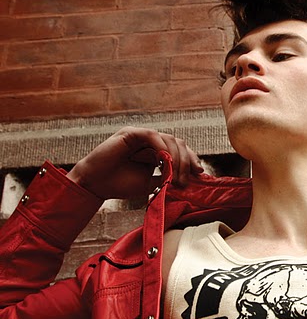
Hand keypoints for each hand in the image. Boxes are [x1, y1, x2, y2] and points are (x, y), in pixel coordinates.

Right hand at [67, 127, 202, 199]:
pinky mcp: (131, 133)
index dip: (191, 160)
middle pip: (178, 143)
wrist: (95, 185)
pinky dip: (162, 148)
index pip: (180, 151)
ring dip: (176, 158)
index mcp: (157, 151)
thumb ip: (167, 177)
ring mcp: (142, 135)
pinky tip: (164, 161)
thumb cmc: (120, 184)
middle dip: (186, 161)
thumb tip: (188, 179)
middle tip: (185, 180)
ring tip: (175, 176)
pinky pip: (153, 135)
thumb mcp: (151, 183)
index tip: (199, 173)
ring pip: (169, 139)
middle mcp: (151, 141)